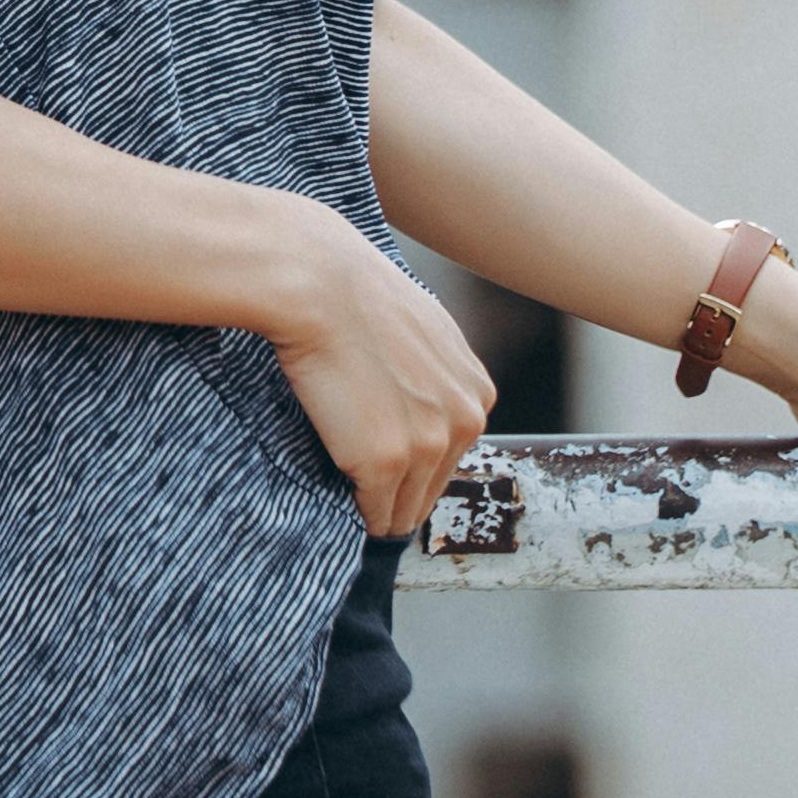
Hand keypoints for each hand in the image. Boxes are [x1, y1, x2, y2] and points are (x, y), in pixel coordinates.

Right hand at [260, 213, 495, 541]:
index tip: (388, 461)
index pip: (452, 455)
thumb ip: (438, 374)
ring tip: (352, 494)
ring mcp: (426, 445)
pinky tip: (342, 498)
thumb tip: (419, 401)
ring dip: (381, 507)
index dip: (417, 461)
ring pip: (406, 507)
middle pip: (432, 486)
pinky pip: (374, 512)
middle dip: (402, 490)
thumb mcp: (426, 329)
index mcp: (477, 393)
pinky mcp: (384, 463)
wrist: (320, 285)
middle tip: (366, 486)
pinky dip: (357, 511)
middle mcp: (463, 422)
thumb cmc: (358, 295)